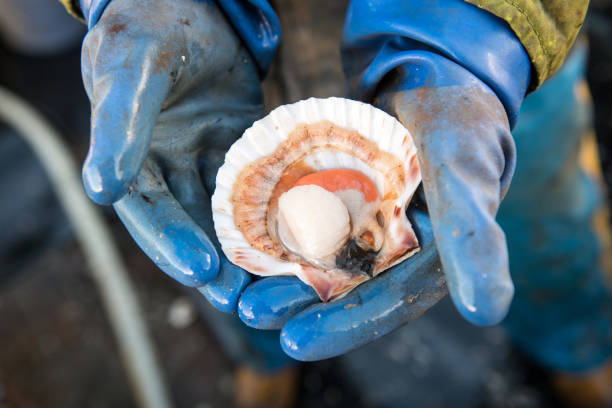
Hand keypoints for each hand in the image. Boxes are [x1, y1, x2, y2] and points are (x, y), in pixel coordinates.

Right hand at [80, 0, 263, 309]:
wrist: (193, 3)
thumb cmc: (152, 24)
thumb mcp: (132, 68)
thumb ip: (119, 125)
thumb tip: (100, 189)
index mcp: (132, 159)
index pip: (149, 210)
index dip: (169, 241)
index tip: (198, 271)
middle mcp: (170, 168)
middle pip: (191, 225)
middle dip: (215, 263)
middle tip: (241, 299)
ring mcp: (209, 160)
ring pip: (228, 212)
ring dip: (249, 247)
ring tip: (275, 280)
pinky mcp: (244, 148)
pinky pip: (261, 182)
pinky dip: (276, 206)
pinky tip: (300, 229)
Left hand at [235, 0, 531, 359]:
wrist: (437, 74)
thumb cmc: (459, 117)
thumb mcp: (465, 168)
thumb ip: (475, 234)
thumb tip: (488, 314)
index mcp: (436, 258)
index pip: (388, 301)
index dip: (344, 325)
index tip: (294, 341)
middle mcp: (402, 250)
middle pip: (348, 290)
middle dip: (299, 307)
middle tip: (250, 315)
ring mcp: (372, 226)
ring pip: (326, 262)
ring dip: (285, 279)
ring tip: (239, 294)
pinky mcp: (350, 203)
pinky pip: (314, 226)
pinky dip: (286, 238)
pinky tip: (250, 246)